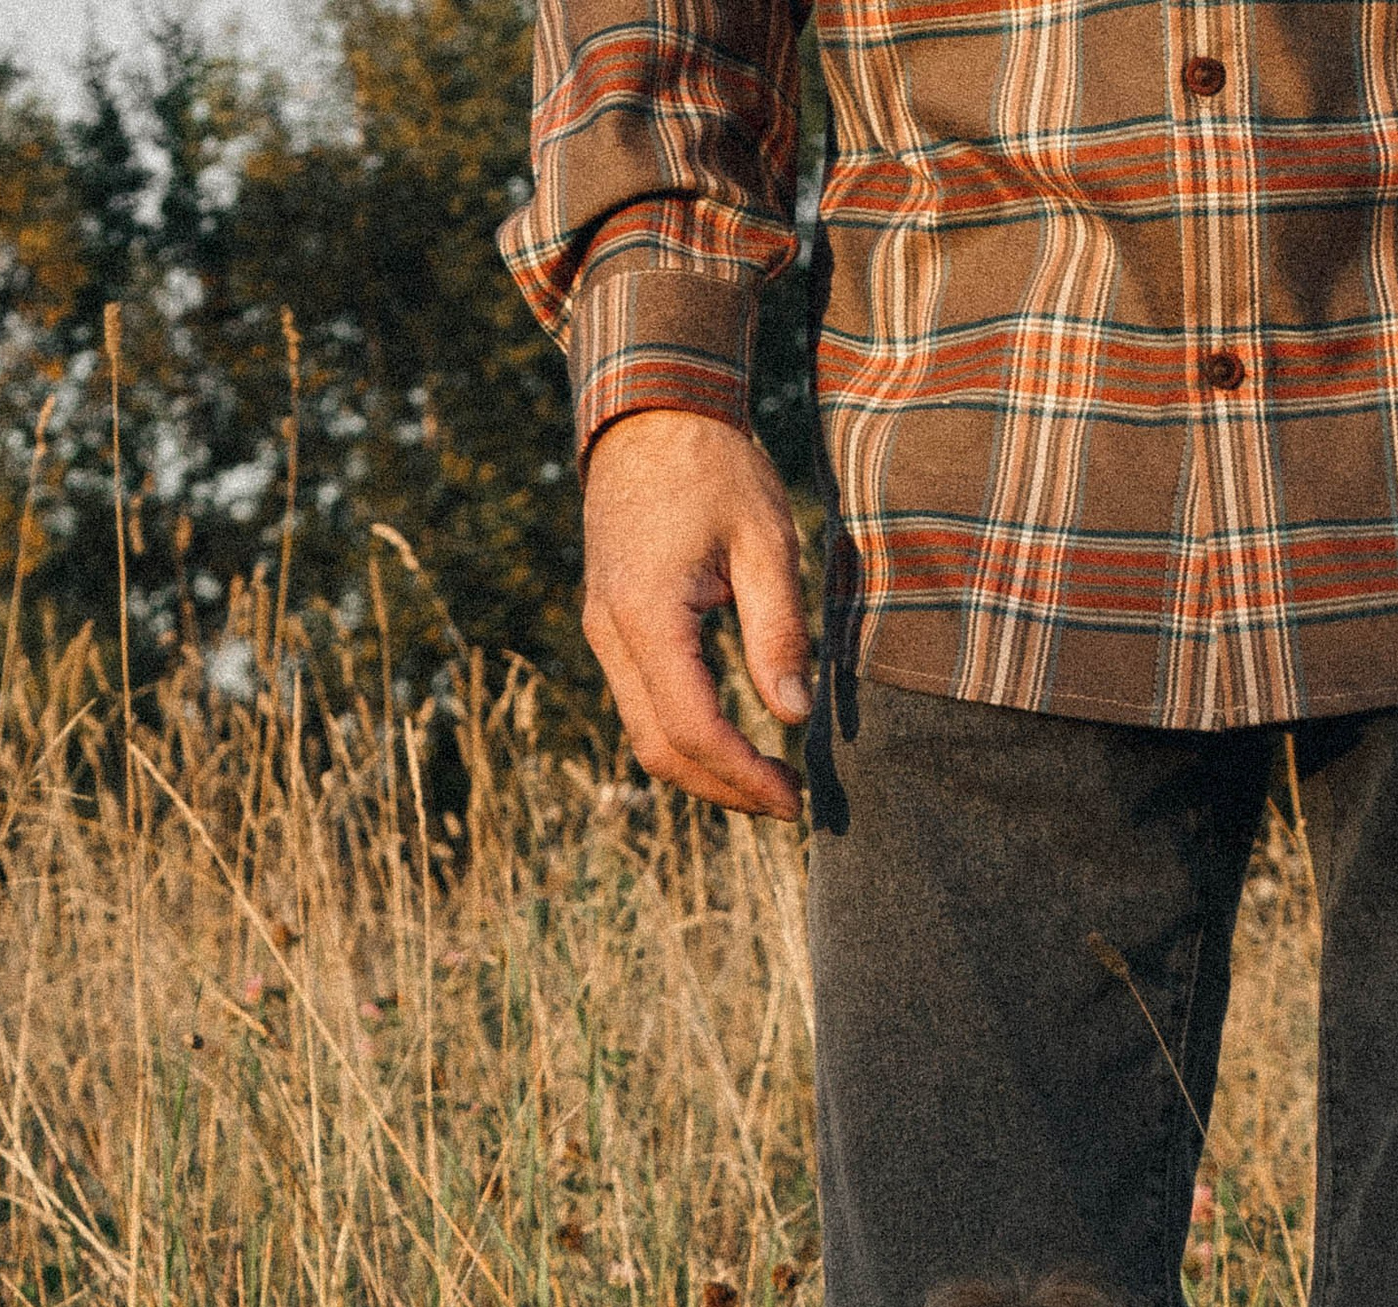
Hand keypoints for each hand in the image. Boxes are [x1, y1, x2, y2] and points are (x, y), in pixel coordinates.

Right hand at [581, 409, 810, 821]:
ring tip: (769, 780)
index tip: (795, 798)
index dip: (744, 776)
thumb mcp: (766, 541)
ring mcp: (602, 634)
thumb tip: (792, 715)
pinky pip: (643, 707)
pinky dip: (688, 738)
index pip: (693, 729)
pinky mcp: (611, 629)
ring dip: (705, 771)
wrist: (650, 413)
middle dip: (724, 790)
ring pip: (645, 736)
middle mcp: (610, 634)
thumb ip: (778, 630)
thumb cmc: (714, 467)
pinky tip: (736, 740)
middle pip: (659, 750)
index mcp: (646, 615)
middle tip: (788, 803)